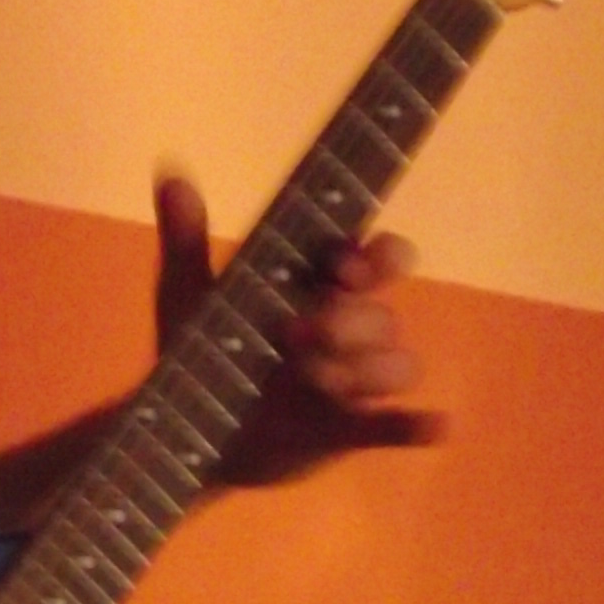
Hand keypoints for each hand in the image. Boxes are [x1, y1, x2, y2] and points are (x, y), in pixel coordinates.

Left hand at [153, 173, 434, 486]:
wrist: (183, 427)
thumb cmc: (200, 349)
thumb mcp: (187, 292)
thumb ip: (186, 238)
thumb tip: (171, 174)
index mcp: (319, 288)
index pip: (375, 259)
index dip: (375, 258)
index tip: (344, 267)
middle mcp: (346, 330)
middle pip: (384, 314)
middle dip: (354, 321)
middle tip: (305, 331)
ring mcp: (352, 380)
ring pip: (398, 363)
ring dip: (365, 370)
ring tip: (316, 379)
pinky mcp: (349, 429)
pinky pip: (397, 425)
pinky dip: (417, 424)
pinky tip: (432, 424)